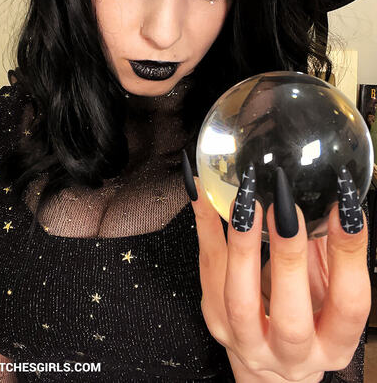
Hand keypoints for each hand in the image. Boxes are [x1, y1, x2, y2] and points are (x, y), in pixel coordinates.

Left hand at [188, 164, 370, 382]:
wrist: (268, 356)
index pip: (348, 303)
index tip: (344, 208)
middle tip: (284, 207)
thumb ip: (325, 254)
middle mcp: (291, 353)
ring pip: (240, 300)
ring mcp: (248, 341)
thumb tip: (320, 201)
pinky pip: (208, 269)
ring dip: (243, 245)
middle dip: (287, 255)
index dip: (349, 255)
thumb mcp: (326, 293)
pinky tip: (203, 195)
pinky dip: (205, 226)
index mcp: (333, 344)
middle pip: (290, 316)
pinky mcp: (216, 321)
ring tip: (245, 202)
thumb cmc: (306, 316)